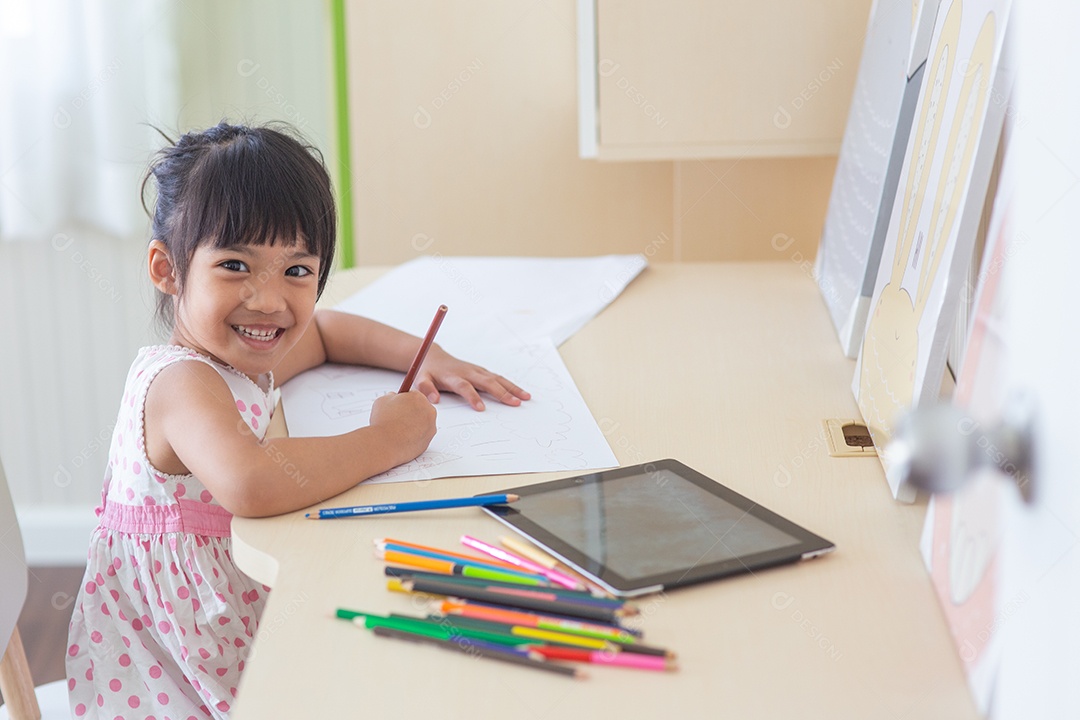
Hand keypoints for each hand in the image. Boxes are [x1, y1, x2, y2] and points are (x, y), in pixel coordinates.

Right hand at [368, 391, 436, 464]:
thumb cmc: (383, 422)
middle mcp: (429, 411)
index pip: (414, 395)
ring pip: (422, 423)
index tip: (399, 406)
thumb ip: (391, 397)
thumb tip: (394, 398)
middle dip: (411, 413)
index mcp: (418, 397)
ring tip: (398, 430)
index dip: (404, 401)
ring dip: (413, 425)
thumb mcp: (382, 400)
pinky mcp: (429, 440)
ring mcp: (431, 427)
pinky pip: (421, 436)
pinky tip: (402, 439)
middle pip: (421, 409)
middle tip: (397, 419)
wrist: (385, 444)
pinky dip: (414, 437)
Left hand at [414, 346, 530, 410]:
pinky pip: (498, 379)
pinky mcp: (482, 372)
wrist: (433, 357)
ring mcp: (477, 371)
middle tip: (515, 403)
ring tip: (526, 397)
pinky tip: (521, 393)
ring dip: (512, 388)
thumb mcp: (420, 380)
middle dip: (502, 393)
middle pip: (487, 382)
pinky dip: (511, 385)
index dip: (472, 397)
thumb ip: (424, 389)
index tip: (481, 409)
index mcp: (453, 377)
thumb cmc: (427, 372)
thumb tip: (433, 400)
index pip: (464, 387)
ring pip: (497, 379)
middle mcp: (468, 372)